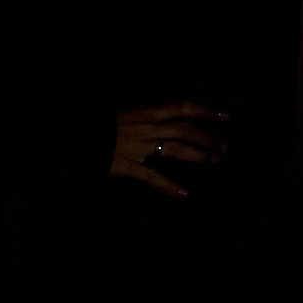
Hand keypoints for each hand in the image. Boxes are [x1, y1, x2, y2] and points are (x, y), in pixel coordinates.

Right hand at [111, 101, 226, 198]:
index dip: (205, 111)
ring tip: (214, 161)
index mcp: (146, 113)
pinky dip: (169, 186)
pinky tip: (184, 194)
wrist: (76, 136)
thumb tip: (165, 117)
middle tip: (224, 147)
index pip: (182, 107)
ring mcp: (137, 147)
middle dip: (207, 138)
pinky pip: (152, 177)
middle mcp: (146, 127)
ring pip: (175, 149)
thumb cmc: (102, 126)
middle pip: (185, 130)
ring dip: (197, 155)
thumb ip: (146, 117)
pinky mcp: (127, 166)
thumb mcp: (127, 115)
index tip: (225, 116)